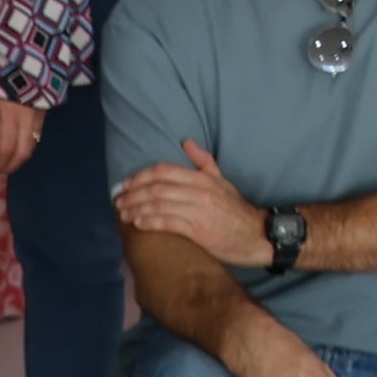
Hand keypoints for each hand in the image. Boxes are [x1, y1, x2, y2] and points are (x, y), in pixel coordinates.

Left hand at [0, 97, 44, 181]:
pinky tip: (17, 147)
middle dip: (11, 166)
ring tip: (6, 163)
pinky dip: (26, 144)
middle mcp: (29, 116)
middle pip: (24, 151)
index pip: (5, 147)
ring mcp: (41, 113)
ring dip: (19, 157)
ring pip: (33, 144)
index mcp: (10, 112)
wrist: (26, 56)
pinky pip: (37, 134)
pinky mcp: (46, 110)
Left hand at [117, 139, 268, 265]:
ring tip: (123, 213)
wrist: (258, 235)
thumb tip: (186, 142)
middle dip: (133, 194)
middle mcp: (199, 192)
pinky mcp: (199, 231)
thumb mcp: (222, 181)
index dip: (141, 176)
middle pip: (157, 188)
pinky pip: (169, 223)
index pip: (164, 171)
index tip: (126, 183)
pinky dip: (150, 222)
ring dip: (136, 209)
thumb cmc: (237, 210)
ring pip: (159, 205)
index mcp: (203, 178)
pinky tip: (138, 223)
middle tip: (118, 201)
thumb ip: (203, 161)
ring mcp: (199, 211)